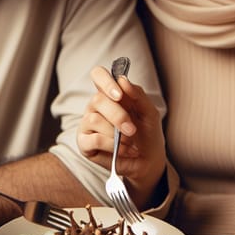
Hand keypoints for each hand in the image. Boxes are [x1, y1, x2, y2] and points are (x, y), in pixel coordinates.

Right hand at [78, 66, 165, 207]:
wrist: (148, 160)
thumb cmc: (147, 133)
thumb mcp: (149, 112)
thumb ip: (138, 95)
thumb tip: (122, 79)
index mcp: (110, 93)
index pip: (98, 75)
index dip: (105, 80)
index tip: (119, 94)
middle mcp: (95, 106)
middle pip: (97, 99)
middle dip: (118, 116)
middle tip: (132, 130)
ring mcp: (87, 123)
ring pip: (94, 119)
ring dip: (116, 134)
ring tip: (129, 142)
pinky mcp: (84, 143)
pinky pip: (93, 139)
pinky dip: (111, 145)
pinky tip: (122, 150)